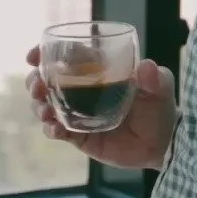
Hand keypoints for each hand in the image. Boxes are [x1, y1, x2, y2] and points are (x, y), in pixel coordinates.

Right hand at [25, 46, 175, 169]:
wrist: (163, 144)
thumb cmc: (160, 107)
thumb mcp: (161, 87)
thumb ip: (155, 78)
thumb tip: (146, 67)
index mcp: (97, 70)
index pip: (66, 57)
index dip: (45, 53)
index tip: (33, 56)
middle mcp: (83, 90)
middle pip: (48, 81)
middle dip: (35, 81)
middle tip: (38, 86)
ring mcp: (79, 113)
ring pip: (47, 105)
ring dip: (39, 105)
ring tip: (45, 110)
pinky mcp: (79, 136)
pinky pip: (58, 131)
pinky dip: (51, 129)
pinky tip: (54, 128)